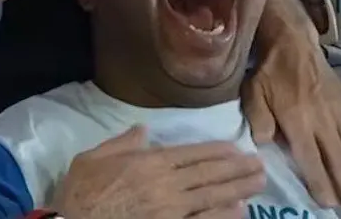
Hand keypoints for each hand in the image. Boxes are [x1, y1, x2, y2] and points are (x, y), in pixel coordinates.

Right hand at [52, 126, 263, 218]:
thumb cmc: (80, 193)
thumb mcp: (92, 158)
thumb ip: (121, 143)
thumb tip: (143, 130)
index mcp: (148, 163)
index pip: (192, 154)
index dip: (218, 151)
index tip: (237, 148)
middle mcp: (166, 186)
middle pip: (209, 175)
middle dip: (237, 169)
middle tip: (260, 165)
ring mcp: (171, 212)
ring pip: (212, 198)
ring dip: (239, 189)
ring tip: (258, 184)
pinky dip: (222, 216)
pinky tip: (239, 211)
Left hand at [244, 32, 340, 217]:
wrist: (294, 44)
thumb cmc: (270, 74)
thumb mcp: (253, 94)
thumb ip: (259, 119)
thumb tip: (266, 144)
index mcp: (297, 120)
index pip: (310, 158)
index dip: (320, 182)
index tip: (330, 204)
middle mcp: (323, 121)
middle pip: (337, 161)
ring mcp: (340, 114)